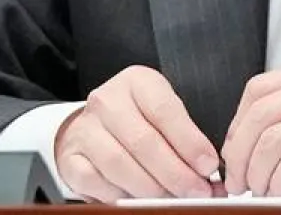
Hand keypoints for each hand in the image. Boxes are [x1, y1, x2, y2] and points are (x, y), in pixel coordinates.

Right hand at [54, 65, 219, 201]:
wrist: (95, 125)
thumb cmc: (138, 118)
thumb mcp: (163, 113)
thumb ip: (185, 136)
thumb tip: (208, 170)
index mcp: (137, 82)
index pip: (165, 111)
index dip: (189, 142)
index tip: (208, 166)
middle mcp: (107, 101)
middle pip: (144, 141)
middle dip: (175, 173)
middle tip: (196, 191)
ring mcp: (85, 129)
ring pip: (120, 164)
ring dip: (151, 188)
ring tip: (172, 198)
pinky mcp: (71, 157)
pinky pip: (96, 182)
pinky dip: (120, 195)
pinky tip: (138, 198)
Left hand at [221, 59, 280, 200]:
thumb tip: (256, 147)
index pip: (259, 89)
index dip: (237, 126)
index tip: (234, 155)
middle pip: (259, 113)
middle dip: (240, 155)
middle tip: (239, 182)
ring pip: (273, 137)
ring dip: (258, 174)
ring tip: (262, 192)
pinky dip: (280, 182)